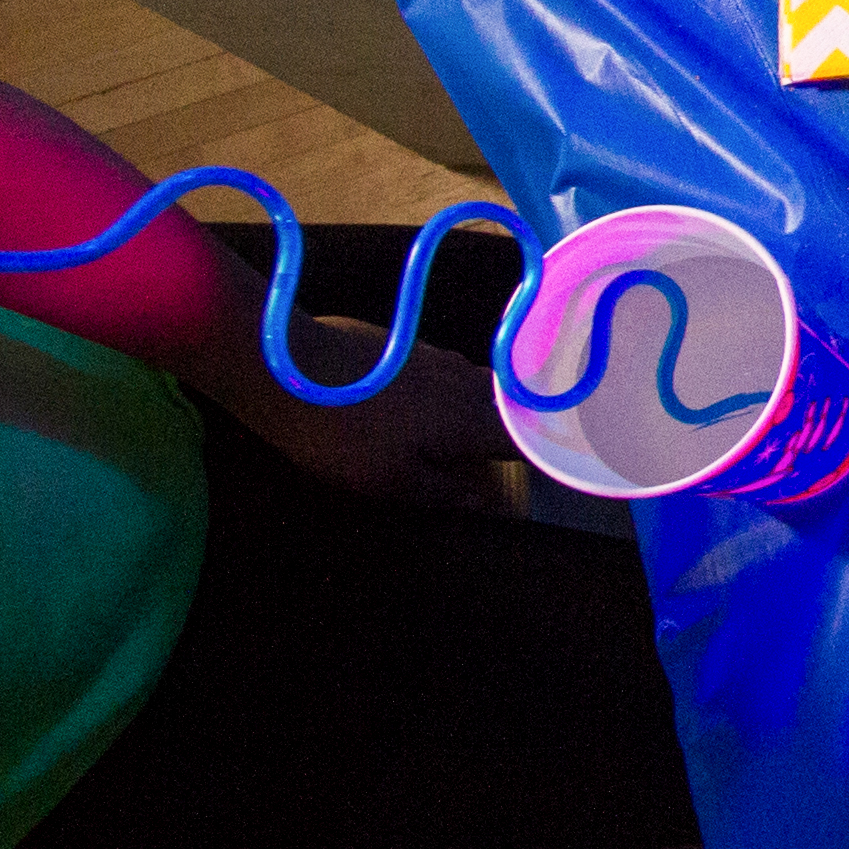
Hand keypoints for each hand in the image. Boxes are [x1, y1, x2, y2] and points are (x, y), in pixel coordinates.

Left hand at [203, 313, 527, 513]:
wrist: (289, 367)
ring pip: (482, 386)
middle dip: (522, 429)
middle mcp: (466, 384)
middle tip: (525, 452)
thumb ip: (444, 492)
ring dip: (490, 408)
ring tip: (486, 432)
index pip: (528, 439)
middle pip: (512, 408)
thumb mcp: (391, 483)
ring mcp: (438, 359)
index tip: (559, 467)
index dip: (547, 454)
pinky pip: (453, 373)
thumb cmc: (342, 436)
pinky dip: (459, 393)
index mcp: (471, 422)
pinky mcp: (410, 348)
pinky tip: (438, 406)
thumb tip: (485, 499)